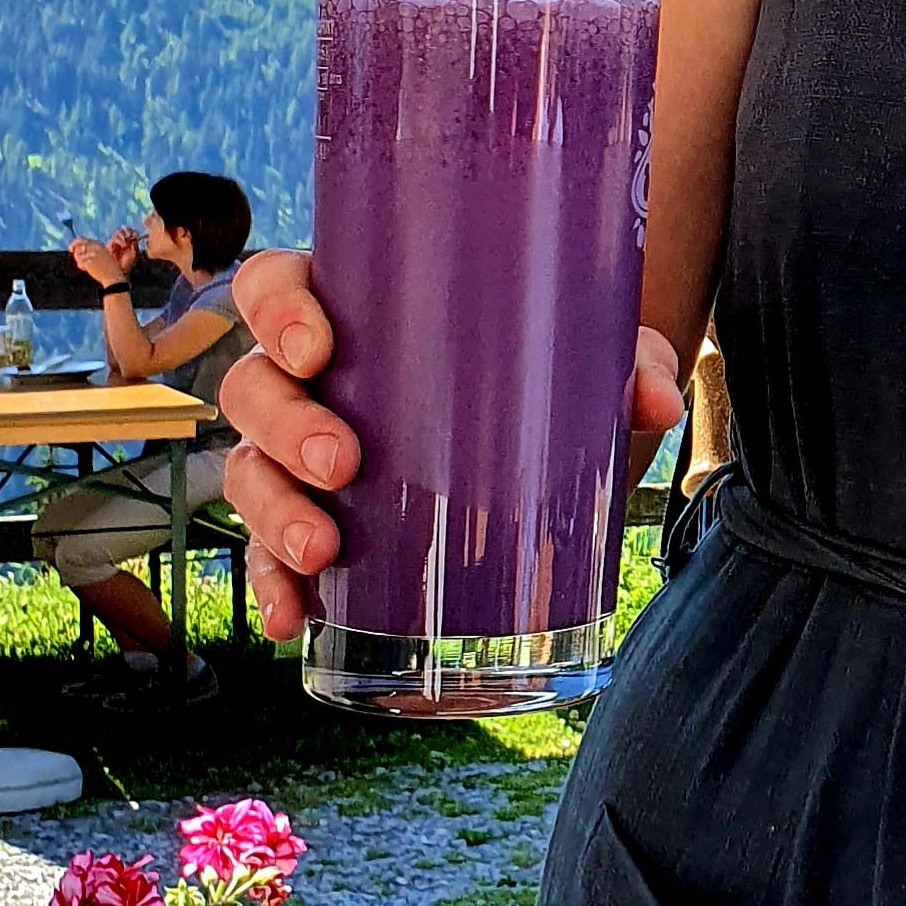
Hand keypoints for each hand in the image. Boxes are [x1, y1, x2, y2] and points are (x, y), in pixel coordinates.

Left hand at [67, 233, 127, 290]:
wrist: (112, 276)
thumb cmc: (108, 267)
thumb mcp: (103, 254)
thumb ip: (92, 250)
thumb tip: (79, 248)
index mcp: (99, 244)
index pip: (83, 239)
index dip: (75, 243)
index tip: (71, 248)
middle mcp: (95, 247)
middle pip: (78, 245)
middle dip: (74, 249)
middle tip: (72, 252)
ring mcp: (92, 254)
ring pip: (77, 254)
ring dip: (79, 260)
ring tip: (85, 266)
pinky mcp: (89, 261)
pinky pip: (79, 262)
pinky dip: (81, 266)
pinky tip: (86, 269)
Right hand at [108, 228, 141, 276]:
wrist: (119, 271)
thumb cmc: (127, 264)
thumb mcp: (134, 253)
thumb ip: (134, 244)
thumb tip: (134, 236)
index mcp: (130, 242)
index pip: (131, 232)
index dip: (133, 231)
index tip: (136, 235)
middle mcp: (122, 241)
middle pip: (124, 229)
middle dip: (127, 231)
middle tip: (130, 236)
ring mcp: (115, 242)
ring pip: (118, 232)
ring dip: (123, 235)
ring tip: (126, 242)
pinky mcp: (109, 245)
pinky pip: (114, 238)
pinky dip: (119, 240)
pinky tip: (123, 245)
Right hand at [220, 255, 689, 643]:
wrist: (538, 435)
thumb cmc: (536, 369)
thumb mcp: (583, 356)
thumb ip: (625, 361)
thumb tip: (656, 400)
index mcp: (356, 309)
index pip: (273, 286)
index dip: (276, 309)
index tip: (318, 346)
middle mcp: (309, 380)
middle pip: (253, 386)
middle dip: (286, 427)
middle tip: (346, 463)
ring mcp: (297, 455)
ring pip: (249, 472)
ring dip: (274, 513)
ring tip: (323, 551)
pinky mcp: (309, 524)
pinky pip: (265, 556)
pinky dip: (272, 587)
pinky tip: (296, 618)